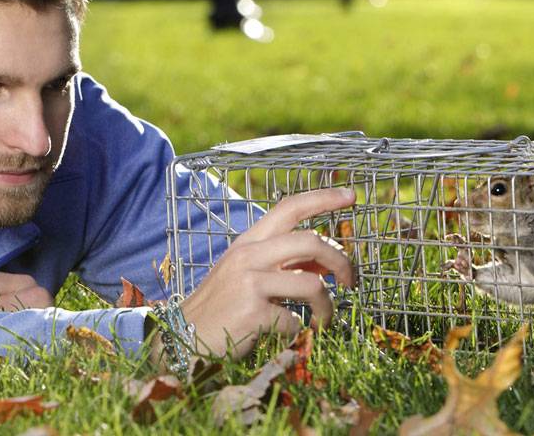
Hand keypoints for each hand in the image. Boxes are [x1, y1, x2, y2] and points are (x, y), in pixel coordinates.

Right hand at [177, 187, 355, 360]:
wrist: (182, 338)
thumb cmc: (222, 307)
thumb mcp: (249, 275)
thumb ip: (286, 264)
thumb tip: (328, 262)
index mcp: (249, 242)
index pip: (289, 207)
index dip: (322, 198)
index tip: (351, 195)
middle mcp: (248, 255)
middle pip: (310, 241)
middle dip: (341, 261)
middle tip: (350, 281)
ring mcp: (248, 283)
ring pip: (312, 284)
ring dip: (328, 306)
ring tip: (325, 320)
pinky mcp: (251, 313)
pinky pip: (294, 321)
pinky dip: (298, 331)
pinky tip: (286, 335)